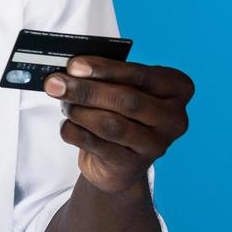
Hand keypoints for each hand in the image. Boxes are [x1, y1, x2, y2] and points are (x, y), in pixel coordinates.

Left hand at [44, 56, 194, 195]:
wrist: (119, 159)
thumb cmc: (119, 110)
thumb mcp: (119, 86)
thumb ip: (103, 76)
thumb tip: (68, 70)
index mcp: (177, 88)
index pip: (142, 75)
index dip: (105, 69)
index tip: (74, 65)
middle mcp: (174, 118)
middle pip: (126, 100)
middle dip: (86, 90)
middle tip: (54, 83)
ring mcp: (157, 145)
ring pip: (111, 124)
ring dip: (78, 111)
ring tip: (63, 104)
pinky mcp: (133, 166)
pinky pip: (95, 144)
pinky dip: (74, 130)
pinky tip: (68, 124)